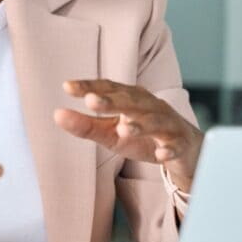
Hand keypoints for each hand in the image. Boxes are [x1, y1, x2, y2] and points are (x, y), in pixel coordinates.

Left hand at [53, 79, 201, 191]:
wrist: (184, 150)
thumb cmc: (143, 137)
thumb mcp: (110, 133)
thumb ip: (85, 125)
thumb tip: (56, 115)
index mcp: (130, 99)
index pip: (108, 88)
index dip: (90, 86)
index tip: (67, 87)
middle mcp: (149, 106)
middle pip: (131, 101)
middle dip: (113, 101)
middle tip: (91, 101)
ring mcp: (167, 124)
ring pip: (155, 121)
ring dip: (141, 125)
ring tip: (124, 129)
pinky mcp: (181, 143)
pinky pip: (176, 145)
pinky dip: (169, 149)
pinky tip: (161, 154)